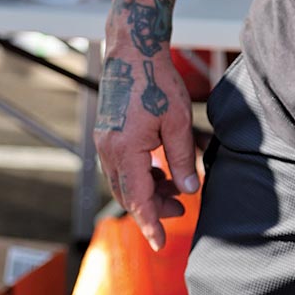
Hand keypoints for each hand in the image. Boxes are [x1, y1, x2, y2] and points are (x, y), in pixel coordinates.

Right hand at [93, 45, 198, 250]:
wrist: (133, 51)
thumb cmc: (156, 82)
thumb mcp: (177, 121)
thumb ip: (182, 158)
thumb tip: (190, 189)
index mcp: (125, 151)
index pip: (137, 201)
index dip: (150, 224)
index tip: (160, 243)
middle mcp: (108, 151)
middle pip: (128, 195)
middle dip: (153, 208)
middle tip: (181, 208)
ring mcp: (104, 142)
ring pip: (123, 182)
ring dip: (147, 191)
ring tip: (175, 188)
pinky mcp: (106, 134)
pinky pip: (120, 166)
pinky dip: (139, 174)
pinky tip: (158, 170)